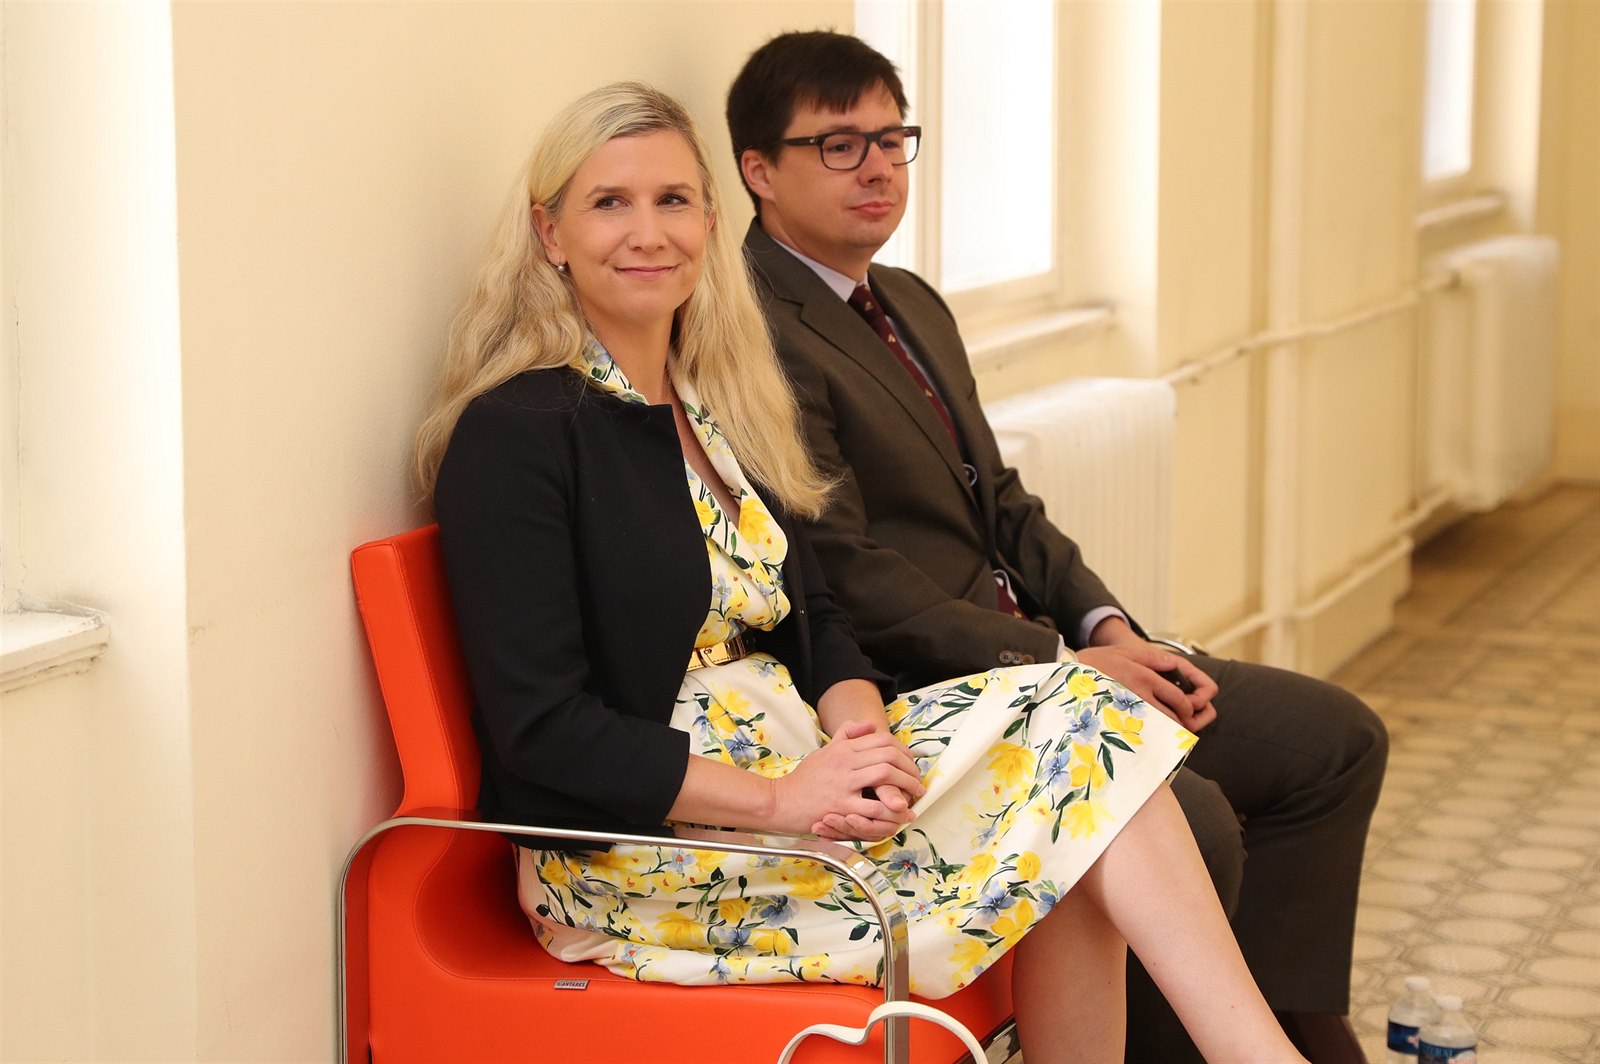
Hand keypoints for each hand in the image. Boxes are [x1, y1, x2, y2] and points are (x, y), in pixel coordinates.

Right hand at [776, 721, 923, 841]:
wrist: (778, 801)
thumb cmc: (803, 780)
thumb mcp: (824, 751)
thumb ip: (846, 736)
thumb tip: (869, 725)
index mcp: (842, 748)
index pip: (882, 740)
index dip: (903, 751)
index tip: (910, 764)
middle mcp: (844, 761)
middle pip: (888, 755)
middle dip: (910, 769)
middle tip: (917, 782)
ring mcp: (842, 783)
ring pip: (885, 776)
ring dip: (906, 786)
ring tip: (914, 796)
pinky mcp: (840, 806)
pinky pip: (873, 806)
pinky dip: (890, 810)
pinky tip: (900, 814)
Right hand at [1075, 642, 1218, 731]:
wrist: (1063, 676)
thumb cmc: (1092, 661)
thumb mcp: (1122, 651)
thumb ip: (1151, 657)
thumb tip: (1174, 665)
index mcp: (1143, 677)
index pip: (1177, 697)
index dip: (1187, 707)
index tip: (1185, 710)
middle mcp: (1138, 696)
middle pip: (1172, 718)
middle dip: (1181, 724)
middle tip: (1179, 724)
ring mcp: (1126, 712)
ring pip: (1158, 730)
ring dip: (1166, 733)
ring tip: (1164, 733)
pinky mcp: (1115, 724)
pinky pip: (1139, 736)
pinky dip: (1148, 739)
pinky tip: (1146, 739)